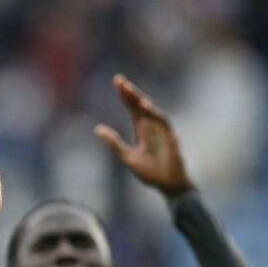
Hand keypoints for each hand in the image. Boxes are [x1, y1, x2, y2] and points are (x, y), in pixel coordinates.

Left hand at [95, 74, 194, 197]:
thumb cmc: (150, 172)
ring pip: (151, 111)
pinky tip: (144, 105)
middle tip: (119, 80)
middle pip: (140, 106)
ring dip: (140, 100)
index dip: (125, 96)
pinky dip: (154, 113)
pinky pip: (162, 122)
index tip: (117, 82)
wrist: (167, 186)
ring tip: (128, 89)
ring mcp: (162, 131)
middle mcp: (152, 127)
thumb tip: (97, 128)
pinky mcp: (170, 138)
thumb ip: (114, 143)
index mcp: (142, 130)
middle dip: (130, 93)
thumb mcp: (127, 157)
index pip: (132, 109)